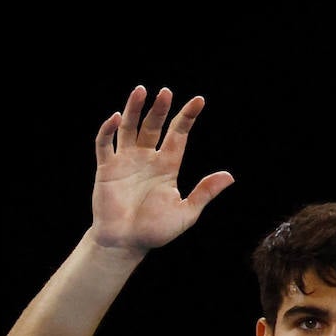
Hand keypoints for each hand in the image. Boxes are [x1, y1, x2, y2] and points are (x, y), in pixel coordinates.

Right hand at [90, 85, 234, 253]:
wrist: (125, 243)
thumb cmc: (155, 231)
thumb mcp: (186, 213)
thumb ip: (204, 193)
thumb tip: (229, 176)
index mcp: (167, 166)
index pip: (178, 135)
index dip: (187, 117)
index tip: (199, 101)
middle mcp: (147, 158)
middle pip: (153, 126)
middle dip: (159, 109)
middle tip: (166, 92)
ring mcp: (126, 161)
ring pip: (129, 128)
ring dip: (134, 109)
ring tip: (140, 91)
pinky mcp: (106, 168)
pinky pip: (105, 144)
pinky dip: (108, 130)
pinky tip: (116, 118)